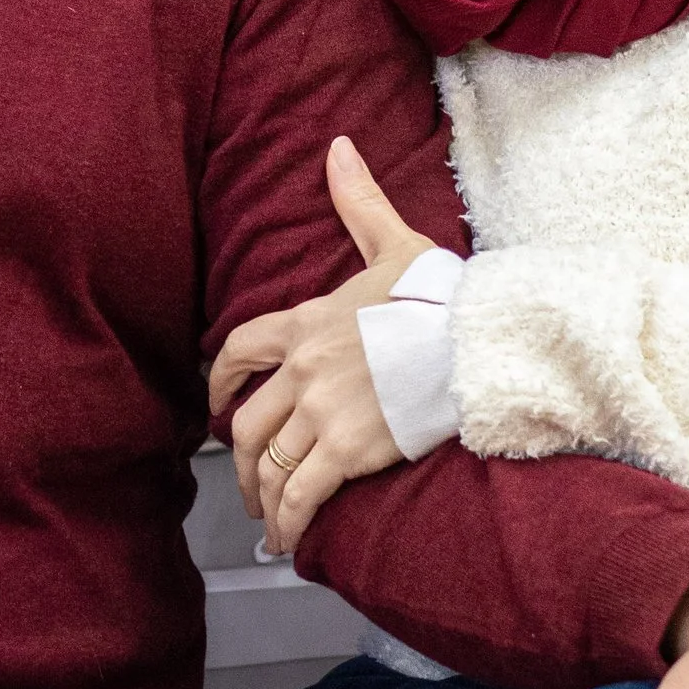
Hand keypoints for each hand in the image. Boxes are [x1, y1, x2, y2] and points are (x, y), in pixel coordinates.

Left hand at [212, 138, 434, 554]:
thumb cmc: (440, 297)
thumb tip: (338, 149)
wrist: (473, 343)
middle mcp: (302, 370)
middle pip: (245, 421)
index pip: (239, 348)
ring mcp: (320, 412)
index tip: (215, 398)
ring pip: (267, 462)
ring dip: (262, 494)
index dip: (219, 377)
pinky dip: (289, 521)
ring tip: (268, 515)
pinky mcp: (345, 451)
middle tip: (246, 477)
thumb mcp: (394, 243)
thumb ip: (359, 202)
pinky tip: (289, 539)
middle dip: (240, 457)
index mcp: (307, 321)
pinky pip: (300, 493)